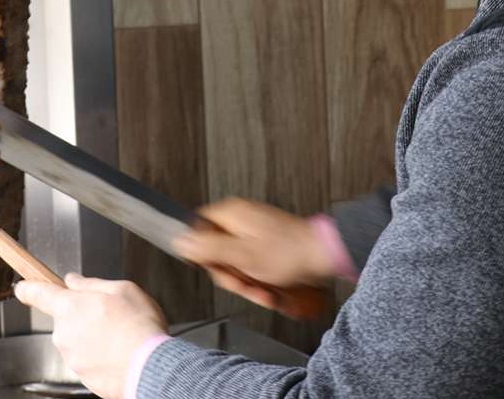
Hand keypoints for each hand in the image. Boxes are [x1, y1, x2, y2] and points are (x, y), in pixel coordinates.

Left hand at [14, 273, 166, 398]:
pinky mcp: (82, 377)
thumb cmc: (139, 327)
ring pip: (77, 340)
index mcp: (69, 307)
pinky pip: (87, 360)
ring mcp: (72, 358)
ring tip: (119, 336)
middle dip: (82, 315)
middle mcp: (64, 333)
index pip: (38, 293)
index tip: (22, 288)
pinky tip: (119, 352)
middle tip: (110, 315)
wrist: (151, 368)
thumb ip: (92, 284)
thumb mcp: (121, 289)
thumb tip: (73, 281)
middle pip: (65, 318)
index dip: (28, 288)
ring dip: (92, 337)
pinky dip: (100, 357)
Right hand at [174, 197, 334, 310]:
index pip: (197, 230)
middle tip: (244, 283)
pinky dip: (258, 279)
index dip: (203, 254)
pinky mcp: (266, 245)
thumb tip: (179, 241)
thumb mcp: (241, 255)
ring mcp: (254, 232)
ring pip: (234, 261)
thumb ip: (207, 248)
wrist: (324, 256)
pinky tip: (269, 289)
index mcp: (230, 214)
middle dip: (230, 275)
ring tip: (263, 290)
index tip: (217, 269)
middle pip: (216, 250)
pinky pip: (251, 264)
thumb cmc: (288, 253)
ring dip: (246, 281)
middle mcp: (240, 219)